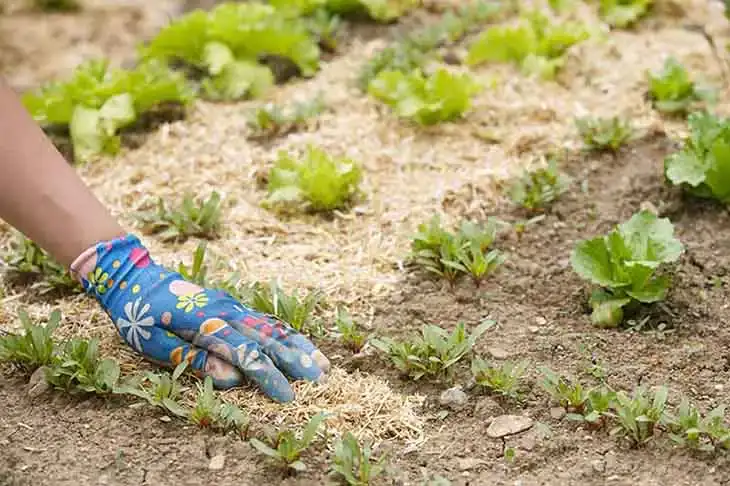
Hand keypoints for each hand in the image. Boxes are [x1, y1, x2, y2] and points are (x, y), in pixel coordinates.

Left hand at [70, 234, 329, 401]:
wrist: (134, 278)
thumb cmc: (139, 316)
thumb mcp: (155, 344)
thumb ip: (195, 359)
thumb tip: (231, 379)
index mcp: (206, 324)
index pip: (246, 354)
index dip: (268, 376)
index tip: (287, 396)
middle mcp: (225, 311)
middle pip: (267, 337)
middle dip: (295, 358)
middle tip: (320, 378)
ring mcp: (230, 305)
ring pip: (271, 325)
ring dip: (297, 344)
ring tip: (321, 362)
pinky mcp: (231, 303)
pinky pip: (264, 318)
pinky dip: (285, 332)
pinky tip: (298, 343)